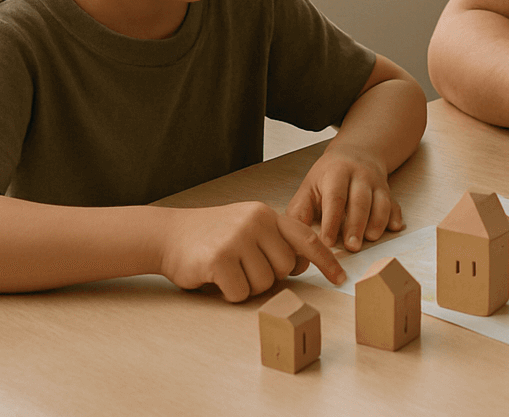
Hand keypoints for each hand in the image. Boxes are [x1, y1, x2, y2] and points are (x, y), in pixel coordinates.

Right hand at [157, 201, 343, 302]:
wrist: (168, 235)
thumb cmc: (212, 237)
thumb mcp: (248, 228)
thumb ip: (274, 241)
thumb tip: (303, 264)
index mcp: (267, 215)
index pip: (305, 238)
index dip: (326, 260)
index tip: (340, 278)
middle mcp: (256, 221)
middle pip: (284, 268)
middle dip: (267, 276)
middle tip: (242, 267)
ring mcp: (238, 238)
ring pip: (263, 284)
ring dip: (246, 286)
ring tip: (227, 270)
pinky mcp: (219, 258)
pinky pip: (240, 293)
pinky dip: (229, 294)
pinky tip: (215, 277)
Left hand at [287, 143, 404, 252]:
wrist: (356, 154)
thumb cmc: (328, 177)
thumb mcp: (309, 188)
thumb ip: (299, 212)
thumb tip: (292, 239)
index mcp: (335, 173)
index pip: (334, 198)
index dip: (331, 221)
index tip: (326, 242)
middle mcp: (359, 175)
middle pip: (360, 200)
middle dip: (356, 224)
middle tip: (352, 247)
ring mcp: (376, 182)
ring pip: (380, 201)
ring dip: (377, 221)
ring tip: (371, 238)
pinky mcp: (387, 190)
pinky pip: (394, 203)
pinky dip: (395, 216)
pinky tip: (394, 227)